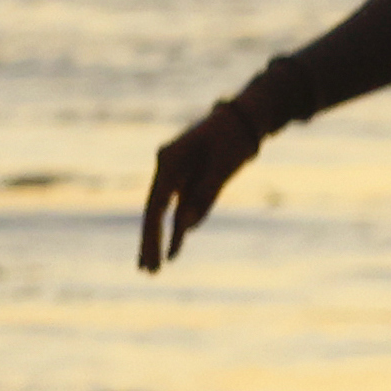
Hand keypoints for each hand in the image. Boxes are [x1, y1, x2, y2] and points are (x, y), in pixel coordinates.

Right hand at [135, 97, 275, 269]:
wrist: (244, 118)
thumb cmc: (234, 137)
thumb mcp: (223, 165)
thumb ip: (205, 195)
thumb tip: (187, 227)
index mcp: (169, 162)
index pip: (156, 205)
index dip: (152, 234)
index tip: (152, 258)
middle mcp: (167, 170)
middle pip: (153, 211)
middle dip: (149, 242)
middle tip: (146, 272)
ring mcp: (177, 177)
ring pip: (164, 214)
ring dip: (160, 241)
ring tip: (152, 270)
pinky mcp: (189, 182)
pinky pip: (180, 211)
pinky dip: (178, 231)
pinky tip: (174, 253)